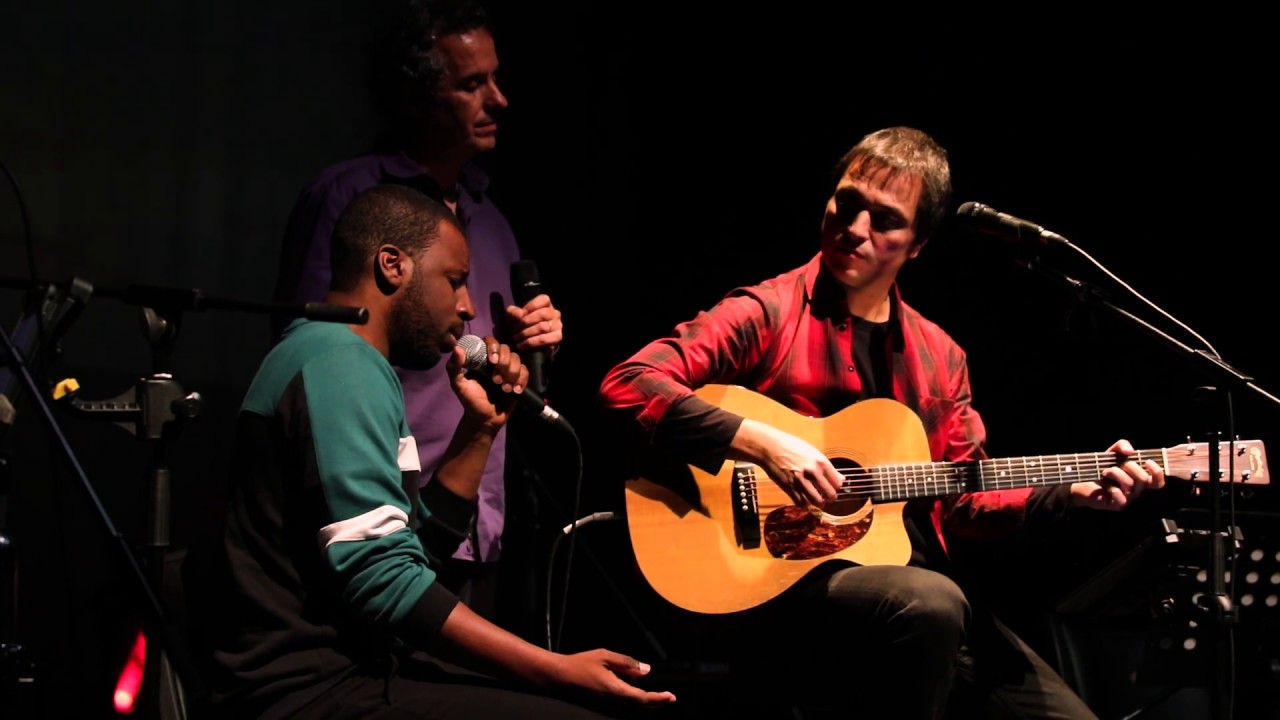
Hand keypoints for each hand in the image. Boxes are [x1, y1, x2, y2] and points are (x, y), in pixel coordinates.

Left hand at [446, 335, 527, 429]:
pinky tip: (515, 391)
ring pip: (518, 359)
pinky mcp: (518, 379)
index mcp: (482, 358)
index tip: (492, 361)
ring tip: (504, 389)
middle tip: (496, 380)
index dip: (493, 347)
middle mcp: (496, 361)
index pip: (490, 341)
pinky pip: (525, 372)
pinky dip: (522, 381)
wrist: (485, 419)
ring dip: (512, 373)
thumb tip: (457, 348)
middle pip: (507, 349)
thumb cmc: (471, 401)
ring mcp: (508, 369)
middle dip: (504, 363)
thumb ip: (454, 368)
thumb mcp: (458, 385)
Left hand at [506, 293, 562, 352]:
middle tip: (514, 330)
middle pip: (543, 314)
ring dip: (526, 334)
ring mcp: (558, 325)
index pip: (543, 300)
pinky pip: (544, 339)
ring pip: (543, 327)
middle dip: (526, 322)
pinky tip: (522, 345)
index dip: (530, 307)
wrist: (527, 342)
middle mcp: (555, 313)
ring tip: (516, 339)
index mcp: (546, 304)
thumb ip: (514, 312)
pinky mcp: (557, 337)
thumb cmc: (521, 325)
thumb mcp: (513, 316)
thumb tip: (520, 314)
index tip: (519, 316)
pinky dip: (531, 342)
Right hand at [548, 649, 676, 704]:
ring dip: (646, 707)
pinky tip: (635, 698)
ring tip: (657, 700)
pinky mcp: (600, 708)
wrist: (557, 678)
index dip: (659, 699)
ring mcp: (606, 707)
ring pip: (632, 712)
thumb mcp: (605, 656)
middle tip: (668, 699)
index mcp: (616, 690)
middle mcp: (613, 703)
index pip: (643, 698)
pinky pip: (622, 711)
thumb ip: (627, 663)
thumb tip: (646, 671)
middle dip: (656, 705)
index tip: (671, 696)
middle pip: (640, 709)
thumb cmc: (580, 664)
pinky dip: (634, 706)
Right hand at [733, 418, 841, 505]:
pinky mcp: (789, 487)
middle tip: (827, 497)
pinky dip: (804, 503)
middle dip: (830, 497)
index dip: (837, 487)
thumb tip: (841, 479)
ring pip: (816, 501)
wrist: (770, 447)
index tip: (833, 487)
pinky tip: (804, 499)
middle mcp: (812, 471)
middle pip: (830, 494)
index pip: (837, 482)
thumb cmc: (791, 446)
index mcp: (820, 461)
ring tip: (817, 500)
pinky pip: (801, 502)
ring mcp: (800, 480)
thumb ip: (826, 467)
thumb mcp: (812, 452)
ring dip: (818, 503)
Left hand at [1069, 439, 1165, 510]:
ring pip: (1130, 485)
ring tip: (1105, 471)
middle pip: (1143, 480)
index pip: (1157, 481)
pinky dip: (1113, 489)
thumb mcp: (1112, 451)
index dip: (1157, 473)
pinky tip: (1106, 486)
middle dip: (1131, 467)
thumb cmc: (1102, 466)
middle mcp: (1136, 489)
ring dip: (1116, 473)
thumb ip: (1122, 445)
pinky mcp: (1116, 505)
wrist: (1083, 478)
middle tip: (1120, 464)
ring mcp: (1127, 498)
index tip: (1148, 461)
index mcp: (1139, 478)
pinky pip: (1122, 499)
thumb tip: (1130, 451)